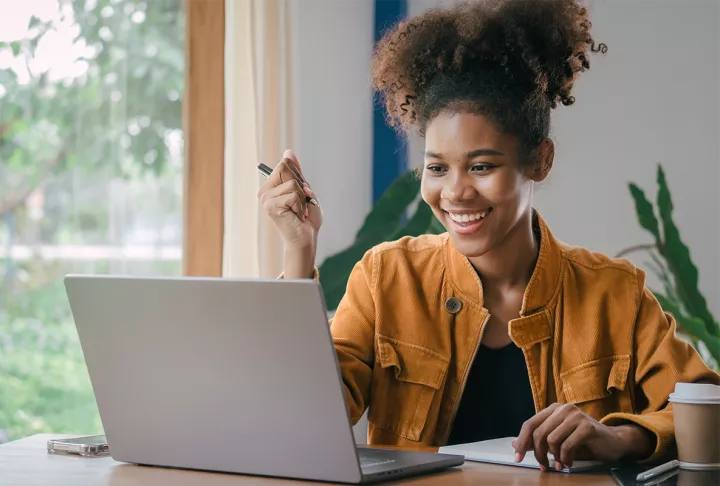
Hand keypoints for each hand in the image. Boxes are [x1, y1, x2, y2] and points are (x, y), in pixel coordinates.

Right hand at [257, 149, 322, 277]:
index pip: (285, 163)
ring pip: (292, 183)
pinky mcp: (270, 206)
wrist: (306, 238)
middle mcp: (265, 190)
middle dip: (301, 185)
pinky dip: (300, 206)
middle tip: (301, 202)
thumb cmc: (306, 217)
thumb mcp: (304, 190)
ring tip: (299, 211)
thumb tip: (288, 152)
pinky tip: (296, 216)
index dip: (299, 176)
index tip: (302, 193)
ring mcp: (265, 198)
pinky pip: (293, 195)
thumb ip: (296, 172)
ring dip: (302, 198)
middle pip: (285, 167)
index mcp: (271, 185)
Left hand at [512, 403, 654, 470]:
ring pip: (551, 439)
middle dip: (538, 453)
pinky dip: (566, 458)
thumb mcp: (558, 439)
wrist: (613, 441)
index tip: (517, 458)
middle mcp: (563, 408)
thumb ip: (538, 440)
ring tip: (560, 465)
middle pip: (538, 432)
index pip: (530, 424)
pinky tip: (569, 463)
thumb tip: (515, 445)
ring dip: (554, 457)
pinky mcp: (587, 426)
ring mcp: (575, 415)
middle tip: (543, 466)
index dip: (522, 442)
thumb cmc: (583, 440)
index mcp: (553, 409)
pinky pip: (567, 445)